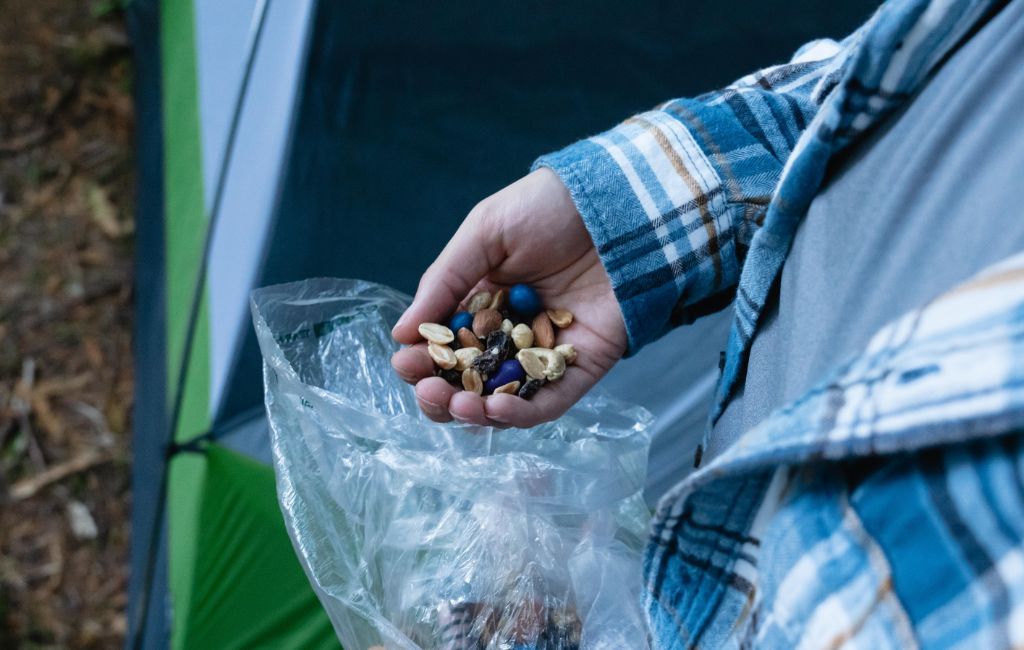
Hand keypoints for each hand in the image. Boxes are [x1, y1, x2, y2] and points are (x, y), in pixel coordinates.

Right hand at [391, 168, 626, 426]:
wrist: (617, 201)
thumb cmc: (547, 207)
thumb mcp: (484, 234)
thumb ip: (445, 283)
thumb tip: (402, 334)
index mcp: (481, 304)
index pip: (444, 346)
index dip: (421, 361)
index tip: (406, 363)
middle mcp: (511, 335)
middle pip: (469, 382)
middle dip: (443, 395)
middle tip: (430, 393)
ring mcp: (546, 354)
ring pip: (505, 400)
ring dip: (477, 412)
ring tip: (460, 404)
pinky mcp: (582, 365)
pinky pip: (550, 400)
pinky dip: (523, 412)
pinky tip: (497, 408)